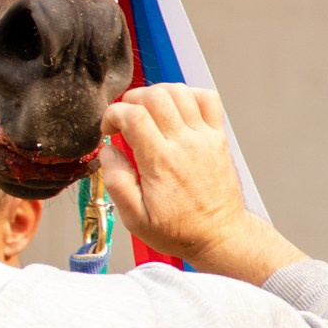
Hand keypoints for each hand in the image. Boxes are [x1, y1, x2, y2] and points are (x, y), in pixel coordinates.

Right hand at [100, 85, 305, 284]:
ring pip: (180, 92)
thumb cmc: (180, 229)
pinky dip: (190, 94)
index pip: (133, 115)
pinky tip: (177, 108)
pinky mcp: (218, 138)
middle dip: (132, 100)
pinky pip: (208, 99)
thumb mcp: (135, 219)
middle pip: (156, 96)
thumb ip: (117, 183)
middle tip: (126, 118)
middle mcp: (184, 144)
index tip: (109, 130)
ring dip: (158, 94)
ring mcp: (205, 138)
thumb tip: (107, 153)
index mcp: (160, 162)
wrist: (220, 236)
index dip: (112, 114)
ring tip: (148, 111)